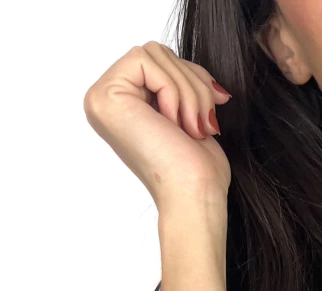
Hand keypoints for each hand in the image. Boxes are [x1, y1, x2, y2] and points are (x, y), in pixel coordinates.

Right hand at [83, 42, 232, 210]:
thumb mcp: (194, 118)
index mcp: (125, 105)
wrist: (195, 198)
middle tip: (201, 123)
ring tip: (193, 127)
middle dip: (191, 83)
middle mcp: (107, 101)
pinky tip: (176, 123)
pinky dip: (173, 90)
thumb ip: (186, 88)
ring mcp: (102, 99)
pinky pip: (146, 61)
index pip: (160, 61)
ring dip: (187, 90)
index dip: (192, 78)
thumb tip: (209, 80)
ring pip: (154, 53)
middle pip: (157, 52)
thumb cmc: (198, 172)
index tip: (210, 113)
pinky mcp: (106, 97)